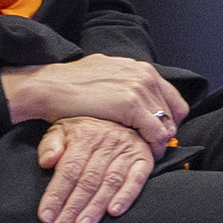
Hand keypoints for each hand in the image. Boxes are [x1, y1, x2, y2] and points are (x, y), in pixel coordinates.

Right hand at [2, 54, 185, 148]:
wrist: (50, 86)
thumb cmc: (70, 84)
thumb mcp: (106, 74)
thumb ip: (125, 82)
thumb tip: (133, 93)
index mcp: (141, 68)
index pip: (172, 99)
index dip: (167, 119)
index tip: (156, 133)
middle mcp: (145, 75)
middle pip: (172, 113)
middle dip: (164, 133)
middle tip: (150, 147)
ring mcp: (139, 88)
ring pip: (167, 125)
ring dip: (159, 143)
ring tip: (145, 153)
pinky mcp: (130, 104)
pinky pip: (157, 133)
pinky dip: (154, 148)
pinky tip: (142, 154)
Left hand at [34, 116, 158, 222]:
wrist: (119, 114)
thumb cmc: (83, 130)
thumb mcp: (62, 129)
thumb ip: (50, 145)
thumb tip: (46, 162)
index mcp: (83, 136)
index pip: (68, 170)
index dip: (56, 194)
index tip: (46, 216)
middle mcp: (106, 142)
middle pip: (87, 181)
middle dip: (72, 208)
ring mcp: (126, 150)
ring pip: (109, 183)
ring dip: (96, 207)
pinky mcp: (143, 158)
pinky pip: (136, 179)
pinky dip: (126, 196)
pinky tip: (114, 212)